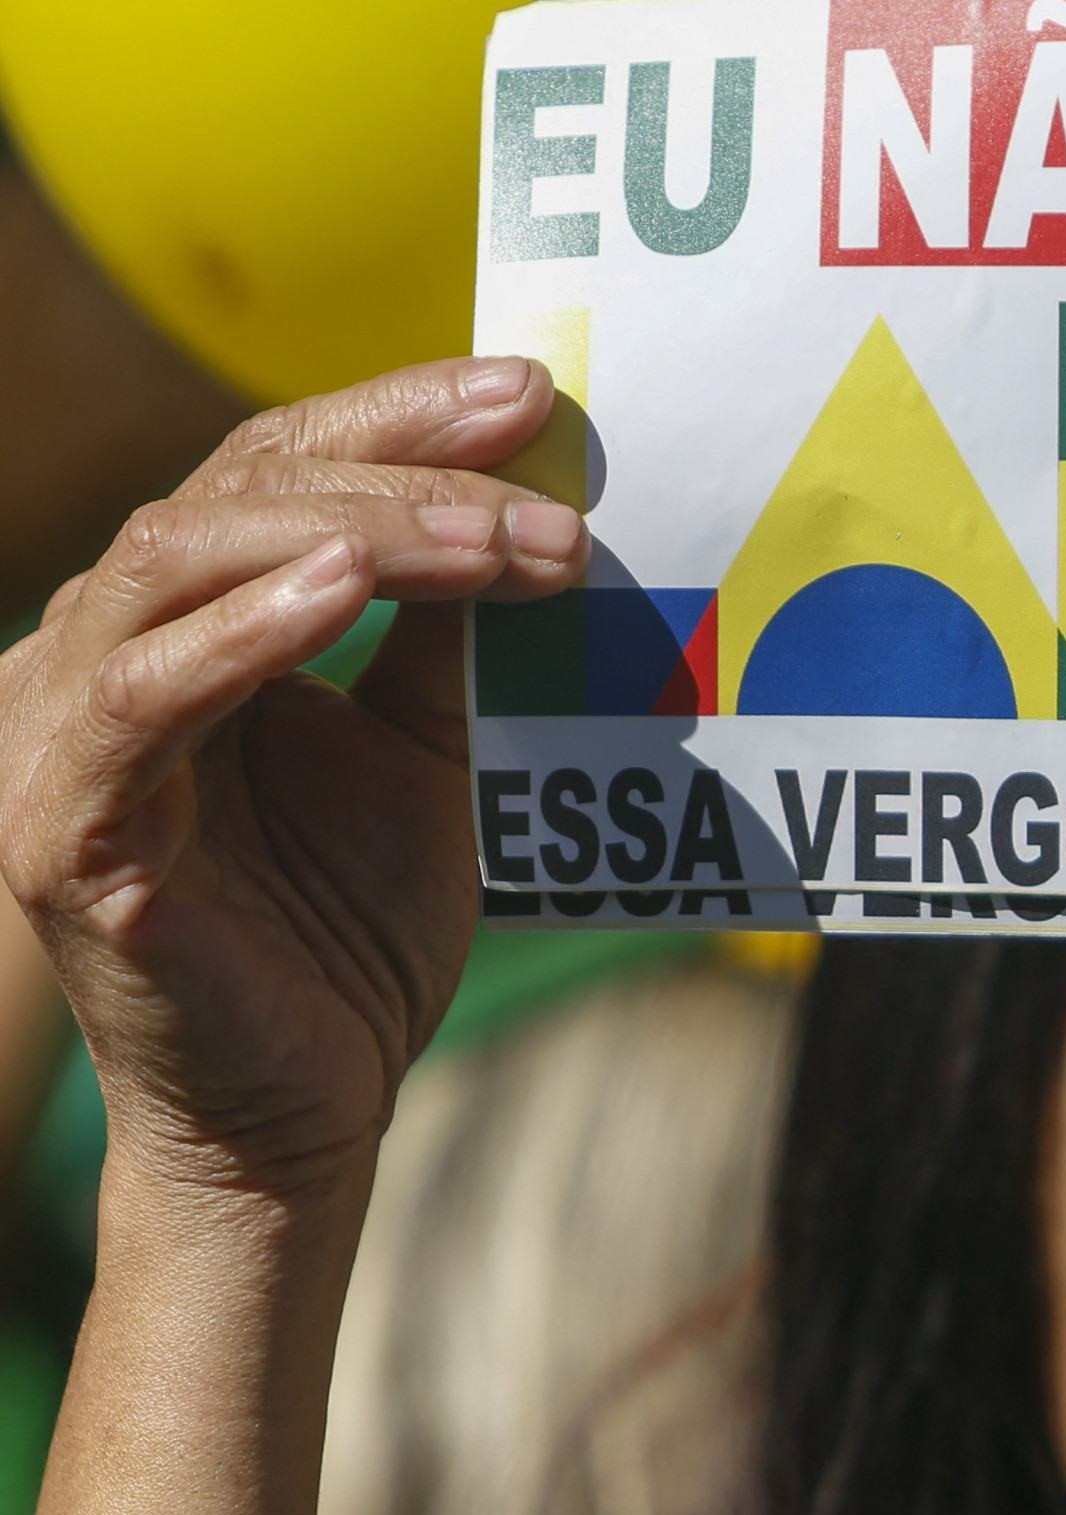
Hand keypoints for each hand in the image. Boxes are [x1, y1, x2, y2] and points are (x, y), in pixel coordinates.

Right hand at [0, 358, 585, 1198]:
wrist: (304, 1111)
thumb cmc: (353, 935)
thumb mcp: (426, 755)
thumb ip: (447, 635)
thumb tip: (524, 501)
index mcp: (189, 622)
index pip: (277, 470)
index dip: (399, 416)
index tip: (531, 391)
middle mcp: (107, 652)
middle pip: (235, 493)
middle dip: (403, 468)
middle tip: (539, 456)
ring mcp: (67, 733)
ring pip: (181, 564)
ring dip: (351, 534)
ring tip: (485, 534)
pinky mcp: (66, 827)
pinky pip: (143, 703)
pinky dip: (240, 636)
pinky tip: (339, 595)